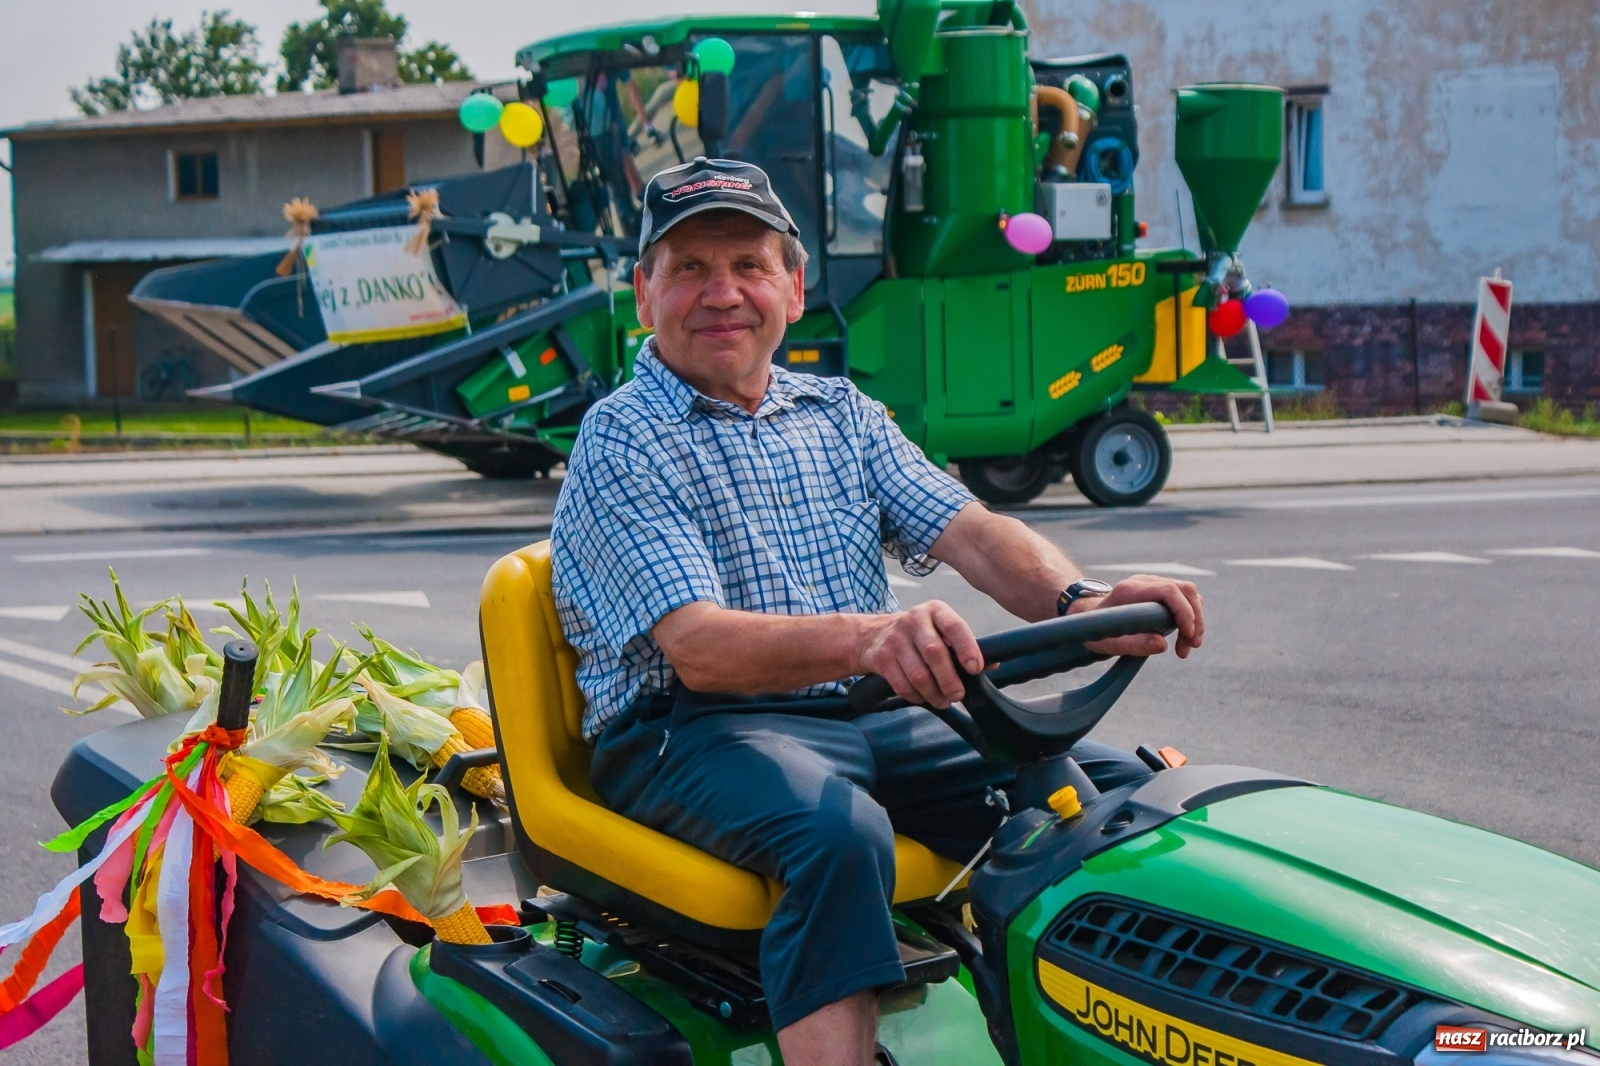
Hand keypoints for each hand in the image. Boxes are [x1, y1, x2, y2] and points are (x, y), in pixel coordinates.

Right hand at [853, 601, 982, 708]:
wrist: (871, 635)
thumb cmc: (917, 635)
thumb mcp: (939, 631)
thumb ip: (964, 645)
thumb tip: (993, 664)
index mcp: (935, 611)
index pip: (954, 627)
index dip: (967, 649)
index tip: (975, 669)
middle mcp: (914, 620)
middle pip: (935, 653)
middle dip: (950, 680)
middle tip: (958, 695)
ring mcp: (895, 638)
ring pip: (918, 674)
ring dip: (934, 693)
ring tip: (943, 701)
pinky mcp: (880, 658)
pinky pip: (902, 685)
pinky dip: (916, 697)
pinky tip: (923, 697)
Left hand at [1074, 575, 1203, 658]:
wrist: (1087, 616)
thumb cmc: (1096, 630)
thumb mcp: (1108, 644)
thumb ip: (1134, 645)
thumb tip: (1162, 645)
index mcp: (1130, 590)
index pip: (1169, 591)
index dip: (1184, 611)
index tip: (1188, 635)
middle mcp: (1144, 582)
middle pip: (1185, 590)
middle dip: (1195, 619)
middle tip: (1190, 646)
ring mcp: (1153, 584)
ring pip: (1189, 593)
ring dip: (1195, 620)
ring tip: (1186, 647)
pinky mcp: (1159, 591)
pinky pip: (1185, 599)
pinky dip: (1190, 618)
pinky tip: (1183, 637)